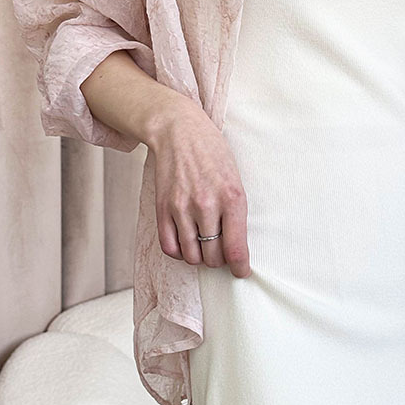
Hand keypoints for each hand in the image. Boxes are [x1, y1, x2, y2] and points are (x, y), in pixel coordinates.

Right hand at [147, 95, 251, 276]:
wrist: (179, 131)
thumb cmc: (213, 154)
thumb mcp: (236, 180)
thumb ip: (236, 213)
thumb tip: (236, 247)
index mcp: (232, 198)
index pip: (236, 248)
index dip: (240, 268)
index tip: (241, 272)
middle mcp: (207, 205)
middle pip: (213, 257)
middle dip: (219, 261)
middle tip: (221, 252)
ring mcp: (182, 208)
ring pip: (192, 256)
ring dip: (199, 257)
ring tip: (203, 246)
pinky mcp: (162, 208)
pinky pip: (170, 247)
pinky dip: (179, 252)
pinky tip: (186, 243)